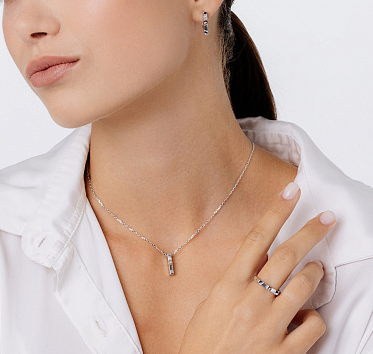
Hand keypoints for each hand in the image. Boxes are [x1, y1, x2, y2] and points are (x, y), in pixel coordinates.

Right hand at [178, 182, 335, 353]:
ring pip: (305, 286)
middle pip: (287, 256)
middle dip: (311, 232)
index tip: (291, 192)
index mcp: (229, 285)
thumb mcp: (212, 304)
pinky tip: (306, 318)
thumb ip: (236, 282)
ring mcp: (270, 326)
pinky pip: (313, 326)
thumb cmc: (204, 342)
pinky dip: (314, 318)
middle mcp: (251, 301)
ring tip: (317, 267)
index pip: (256, 239)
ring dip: (315, 272)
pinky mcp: (286, 352)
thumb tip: (261, 263)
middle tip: (327, 218)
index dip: (275, 212)